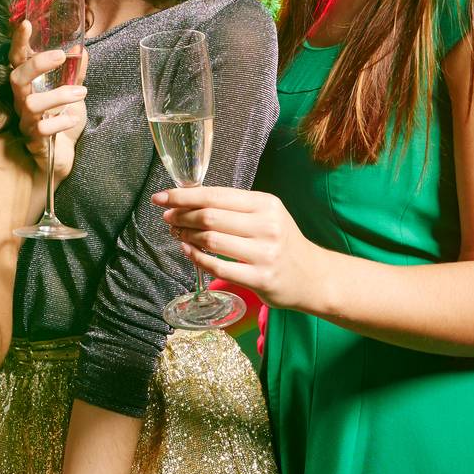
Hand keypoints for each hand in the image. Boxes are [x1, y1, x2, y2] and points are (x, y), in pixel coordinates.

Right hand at [8, 19, 87, 180]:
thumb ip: (75, 73)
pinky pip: (42, 131)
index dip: (19, 42)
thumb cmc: (61, 121)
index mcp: (29, 85)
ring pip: (30, 105)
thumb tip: (82, 49)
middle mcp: (22, 101)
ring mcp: (26, 121)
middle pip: (16, 78)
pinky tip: (72, 119)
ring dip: (58, 96)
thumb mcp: (72, 93)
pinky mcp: (33, 141)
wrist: (61, 159)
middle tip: (61, 55)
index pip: (18, 60)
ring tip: (81, 93)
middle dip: (37, 64)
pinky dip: (60, 122)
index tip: (26, 23)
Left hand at [154, 185, 323, 311]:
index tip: (161, 197)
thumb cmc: (282, 242)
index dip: (184, 196)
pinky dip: (197, 258)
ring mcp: (264, 253)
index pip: (215, 195)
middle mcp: (266, 225)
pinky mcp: (260, 278)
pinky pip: (218, 266)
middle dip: (181, 216)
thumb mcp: (266, 215)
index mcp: (265, 203)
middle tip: (168, 218)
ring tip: (177, 233)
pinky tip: (188, 251)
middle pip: (210, 216)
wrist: (312, 276)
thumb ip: (233, 208)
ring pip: (211, 240)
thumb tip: (188, 201)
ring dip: (186, 236)